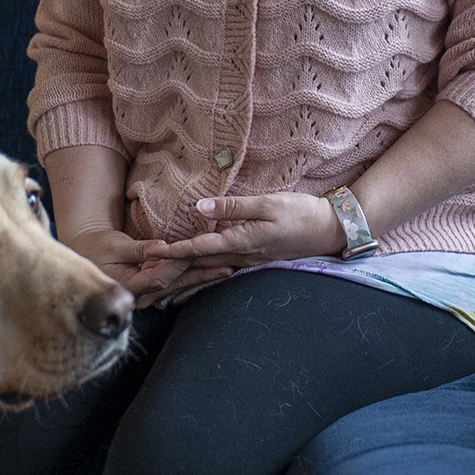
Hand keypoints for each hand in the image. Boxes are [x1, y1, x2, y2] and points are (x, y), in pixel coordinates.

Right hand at [67, 227, 232, 307]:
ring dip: (204, 277)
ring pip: (180, 286)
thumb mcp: (115, 245)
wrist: (88, 254)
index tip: (196, 251)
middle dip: (201, 274)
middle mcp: (141, 296)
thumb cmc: (97, 247)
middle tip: (227, 265)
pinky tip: (213, 270)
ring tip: (228, 269)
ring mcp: (148, 296)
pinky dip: (195, 276)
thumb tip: (162, 247)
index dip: (178, 265)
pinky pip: (177, 283)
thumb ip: (139, 249)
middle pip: (176, 285)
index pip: (159, 278)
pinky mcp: (154, 289)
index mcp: (129, 287)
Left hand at [156, 192, 345, 267]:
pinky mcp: (253, 258)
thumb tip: (199, 208)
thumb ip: (233, 207)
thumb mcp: (267, 203)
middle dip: (171, 268)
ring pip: (208, 268)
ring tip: (160, 271)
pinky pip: (220, 266)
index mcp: (242, 242)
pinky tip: (193, 267)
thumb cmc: (301, 213)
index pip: (199, 249)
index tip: (151, 254)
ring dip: (183, 270)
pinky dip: (201, 267)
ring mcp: (248, 260)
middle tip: (144, 271)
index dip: (173, 251)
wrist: (330, 230)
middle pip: (199, 265)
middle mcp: (241, 256)